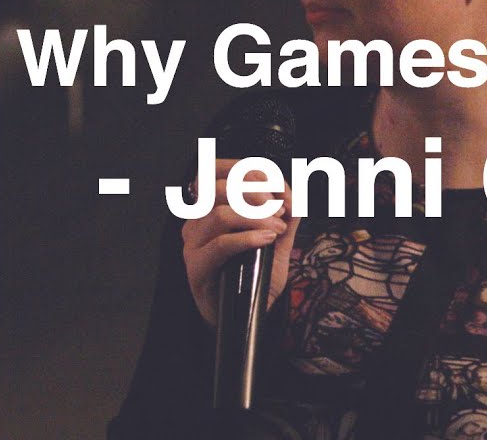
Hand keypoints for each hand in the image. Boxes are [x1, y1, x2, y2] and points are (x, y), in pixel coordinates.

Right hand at [181, 160, 300, 327]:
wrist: (245, 316)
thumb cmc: (256, 277)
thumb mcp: (276, 239)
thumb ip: (285, 214)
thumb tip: (293, 194)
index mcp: (211, 208)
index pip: (219, 170)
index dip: (251, 171)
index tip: (279, 190)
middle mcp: (197, 221)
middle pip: (218, 186)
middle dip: (256, 191)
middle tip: (280, 209)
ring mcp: (193, 244)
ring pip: (219, 213)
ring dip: (256, 216)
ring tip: (276, 229)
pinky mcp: (195, 268)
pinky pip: (221, 244)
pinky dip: (249, 237)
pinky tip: (268, 240)